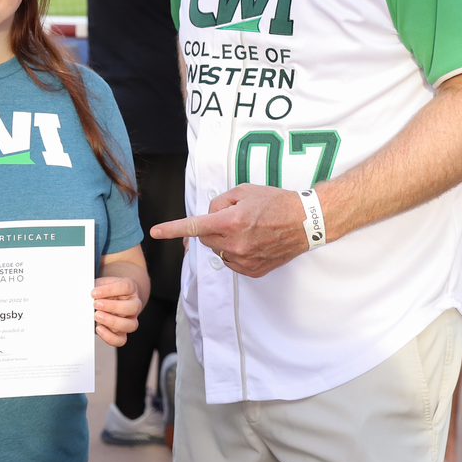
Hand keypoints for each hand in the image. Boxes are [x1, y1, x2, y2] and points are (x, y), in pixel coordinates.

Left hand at [91, 276, 140, 346]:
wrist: (108, 299)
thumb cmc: (105, 291)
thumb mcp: (101, 284)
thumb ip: (96, 287)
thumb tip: (85, 293)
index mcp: (131, 288)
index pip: (126, 287)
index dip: (109, 290)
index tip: (94, 292)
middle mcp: (134, 304)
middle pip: (133, 307)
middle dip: (112, 307)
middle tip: (96, 304)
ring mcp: (130, 320)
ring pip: (130, 325)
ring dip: (112, 322)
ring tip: (96, 316)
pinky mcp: (123, 332)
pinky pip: (121, 340)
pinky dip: (109, 337)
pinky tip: (99, 328)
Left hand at [149, 184, 308, 277]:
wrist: (306, 222)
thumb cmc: (276, 203)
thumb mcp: (244, 191)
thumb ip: (219, 202)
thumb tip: (209, 215)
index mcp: (231, 221)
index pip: (194, 226)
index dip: (172, 229)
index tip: (155, 231)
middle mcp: (235, 243)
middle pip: (205, 238)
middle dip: (210, 228)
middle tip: (229, 218)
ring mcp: (245, 259)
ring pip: (218, 251)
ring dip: (223, 241)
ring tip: (246, 230)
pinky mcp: (253, 270)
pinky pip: (232, 262)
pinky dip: (235, 253)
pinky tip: (252, 242)